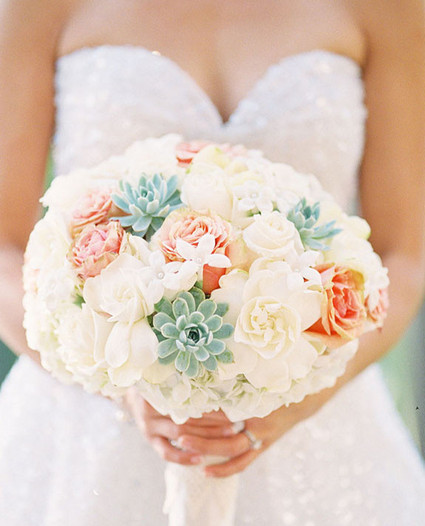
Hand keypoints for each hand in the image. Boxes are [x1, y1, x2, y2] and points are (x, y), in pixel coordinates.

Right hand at [124, 387, 237, 465]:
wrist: (134, 392)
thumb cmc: (159, 381)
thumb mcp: (169, 376)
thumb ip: (187, 380)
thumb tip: (219, 381)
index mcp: (158, 391)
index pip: (189, 402)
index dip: (210, 406)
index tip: (230, 406)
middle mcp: (151, 410)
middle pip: (187, 419)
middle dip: (213, 423)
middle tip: (235, 424)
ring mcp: (149, 427)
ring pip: (181, 436)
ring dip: (206, 438)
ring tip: (227, 437)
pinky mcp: (150, 439)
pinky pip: (167, 453)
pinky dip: (184, 458)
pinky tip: (200, 459)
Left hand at [177, 388, 332, 477]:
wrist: (305, 400)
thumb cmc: (278, 385)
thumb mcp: (260, 378)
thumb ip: (237, 379)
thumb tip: (206, 373)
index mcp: (258, 401)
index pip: (226, 408)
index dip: (205, 410)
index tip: (182, 406)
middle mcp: (259, 421)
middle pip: (226, 432)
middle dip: (201, 433)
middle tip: (178, 432)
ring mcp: (262, 437)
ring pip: (232, 449)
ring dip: (207, 449)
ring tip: (183, 447)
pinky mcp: (262, 447)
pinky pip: (242, 463)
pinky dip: (224, 469)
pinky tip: (204, 472)